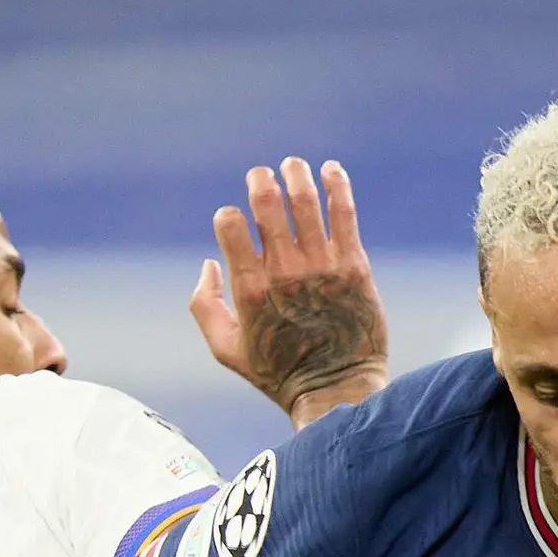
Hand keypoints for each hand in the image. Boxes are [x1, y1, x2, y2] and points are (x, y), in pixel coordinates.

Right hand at [190, 157, 389, 423]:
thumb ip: (203, 305)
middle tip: (261, 176)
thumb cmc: (277, 372)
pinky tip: (330, 170)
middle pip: (267, 202)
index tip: (233, 222)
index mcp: (249, 289)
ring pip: (305, 200)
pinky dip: (336, 184)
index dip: (227, 216)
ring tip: (292, 166)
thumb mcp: (225, 349)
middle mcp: (284, 272)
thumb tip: (209, 262)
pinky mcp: (354, 266)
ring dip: (296, 173)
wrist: (338, 391)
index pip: (230, 225)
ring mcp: (322, 266)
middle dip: (259, 181)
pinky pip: (344, 213)